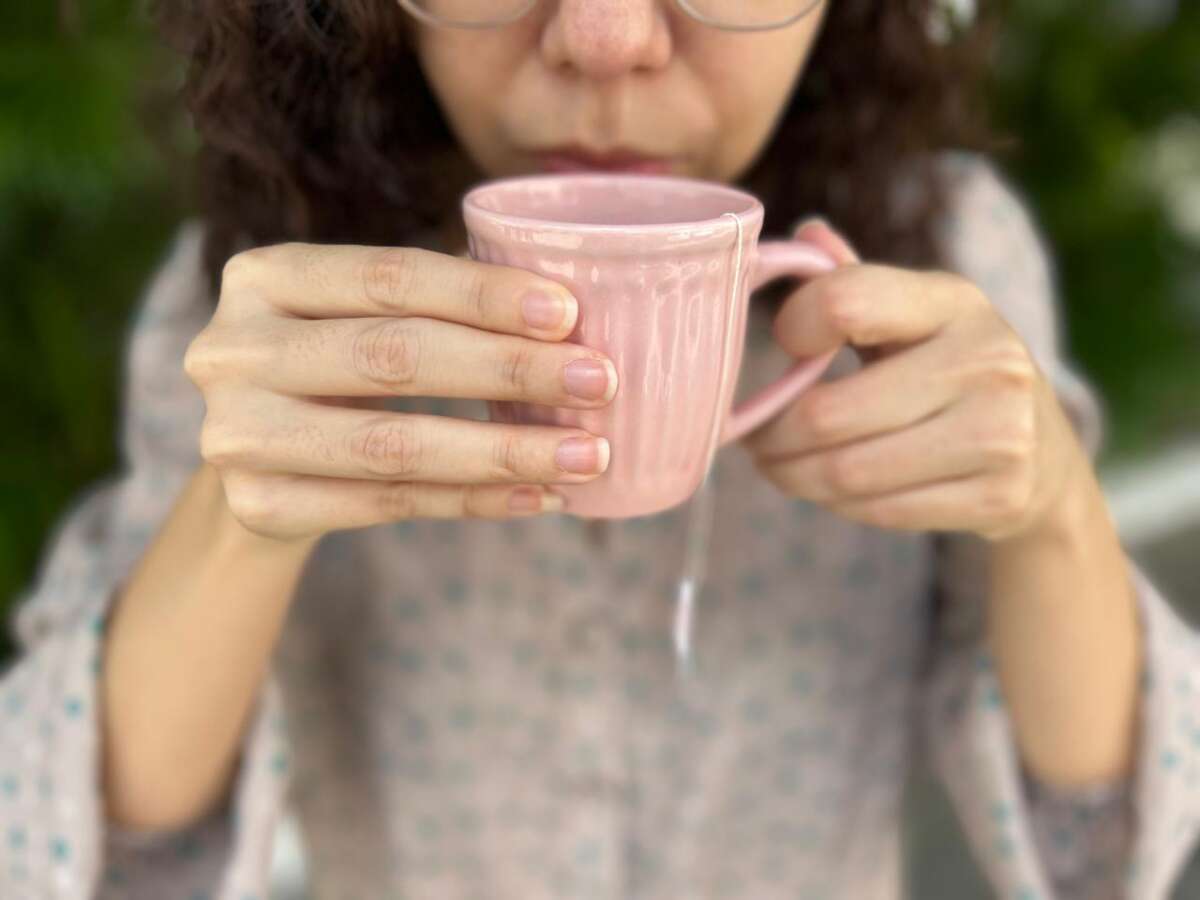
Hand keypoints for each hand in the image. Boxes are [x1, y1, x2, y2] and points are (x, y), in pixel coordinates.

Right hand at [184, 242, 617, 540]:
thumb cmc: (333, 369)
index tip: (569, 313)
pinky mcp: (262, 505)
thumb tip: (569, 315)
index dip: (482, 295)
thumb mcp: (357, 317)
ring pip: (395, 444)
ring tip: (588, 454)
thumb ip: (435, 304)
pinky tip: (541, 496)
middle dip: (509, 370)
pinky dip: (475, 501)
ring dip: (505, 450)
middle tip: (599, 381)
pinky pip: (390, 504)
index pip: (388, 277)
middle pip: (393, 357)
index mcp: (263, 276)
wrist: (253, 465)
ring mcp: (238, 434)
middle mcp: (233, 349)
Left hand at [743, 220, 1084, 542]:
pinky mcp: (998, 499)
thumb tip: (804, 235)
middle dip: (771, 435)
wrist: (1048, 461)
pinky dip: (835, 506)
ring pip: (846, 472)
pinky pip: (878, 511)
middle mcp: (987, 360)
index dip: (792, 327)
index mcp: (954, 300)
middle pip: (828, 413)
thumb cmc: (954, 373)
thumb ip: (857, 284)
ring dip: (792, 477)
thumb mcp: (919, 316)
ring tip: (777, 468)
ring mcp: (1000, 433)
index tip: (781, 349)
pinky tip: (827, 491)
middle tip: (752, 440)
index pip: (843, 302)